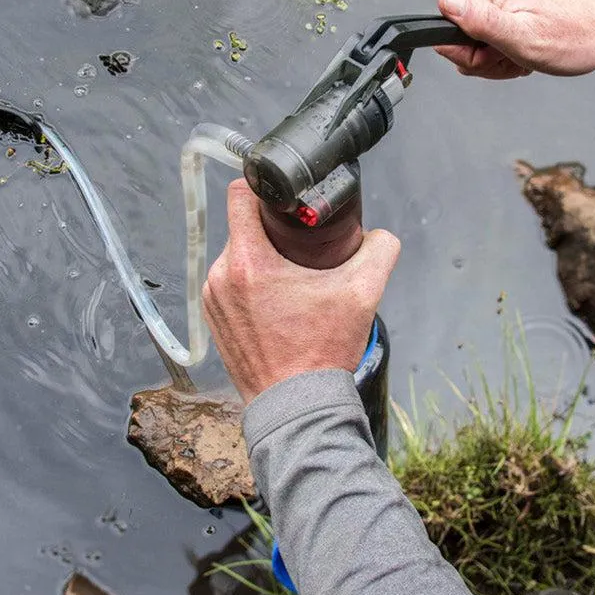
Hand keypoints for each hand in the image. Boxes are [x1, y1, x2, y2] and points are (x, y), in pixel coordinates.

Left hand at [202, 181, 400, 403]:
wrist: (296, 407)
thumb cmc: (321, 352)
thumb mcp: (361, 295)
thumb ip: (379, 252)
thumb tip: (381, 236)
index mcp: (248, 262)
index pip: (239, 196)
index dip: (262, 187)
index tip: (283, 195)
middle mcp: (220, 276)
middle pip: (242, 228)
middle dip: (270, 230)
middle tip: (300, 245)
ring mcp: (212, 300)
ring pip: (235, 257)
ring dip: (259, 259)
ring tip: (291, 277)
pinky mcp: (213, 320)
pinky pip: (228, 284)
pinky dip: (248, 285)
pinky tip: (275, 300)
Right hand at [435, 0, 594, 78]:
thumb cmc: (580, 33)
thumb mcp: (522, 35)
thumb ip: (479, 21)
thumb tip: (444, 1)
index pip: (450, 36)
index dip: (476, 57)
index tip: (504, 56)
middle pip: (466, 43)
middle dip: (493, 61)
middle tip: (523, 58)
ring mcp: (507, 0)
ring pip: (484, 46)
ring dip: (507, 59)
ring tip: (534, 54)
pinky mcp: (520, 9)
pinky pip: (502, 40)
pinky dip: (518, 53)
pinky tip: (538, 50)